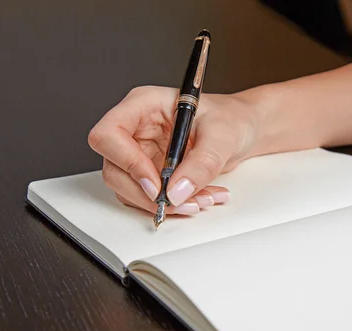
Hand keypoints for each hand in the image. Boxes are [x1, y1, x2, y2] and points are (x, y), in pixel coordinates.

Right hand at [88, 86, 262, 214]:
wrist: (242, 130)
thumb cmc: (231, 118)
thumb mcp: (222, 136)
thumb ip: (201, 164)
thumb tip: (177, 192)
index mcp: (144, 105)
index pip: (109, 134)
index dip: (127, 162)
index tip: (156, 184)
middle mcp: (136, 129)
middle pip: (114, 168)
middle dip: (147, 194)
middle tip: (181, 202)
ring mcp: (141, 152)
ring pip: (129, 189)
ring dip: (163, 203)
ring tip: (202, 200)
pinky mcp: (150, 173)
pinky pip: (147, 197)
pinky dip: (173, 205)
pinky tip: (199, 198)